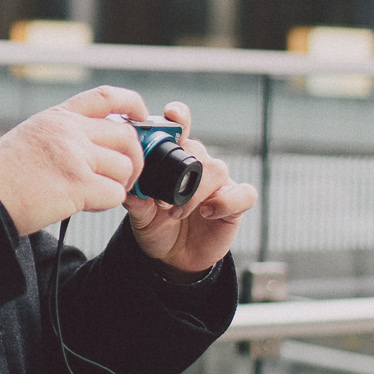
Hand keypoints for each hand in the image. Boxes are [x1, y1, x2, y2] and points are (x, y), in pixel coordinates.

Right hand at [0, 86, 150, 236]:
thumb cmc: (0, 176)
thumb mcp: (32, 138)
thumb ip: (65, 136)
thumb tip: (99, 149)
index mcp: (57, 117)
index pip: (106, 97)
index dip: (132, 103)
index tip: (142, 115)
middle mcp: (68, 130)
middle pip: (126, 135)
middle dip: (135, 158)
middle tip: (125, 176)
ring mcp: (74, 155)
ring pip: (125, 166)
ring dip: (119, 184)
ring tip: (97, 194)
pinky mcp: (76, 184)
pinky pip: (115, 193)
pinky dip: (107, 203)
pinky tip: (85, 204)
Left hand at [124, 102, 257, 274]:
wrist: (173, 258)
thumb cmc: (156, 228)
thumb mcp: (140, 215)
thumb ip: (137, 201)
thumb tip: (129, 189)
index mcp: (175, 160)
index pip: (181, 129)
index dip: (179, 118)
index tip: (171, 115)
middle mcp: (200, 166)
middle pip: (199, 150)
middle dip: (182, 170)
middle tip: (163, 199)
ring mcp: (220, 184)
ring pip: (218, 169)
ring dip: (196, 191)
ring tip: (176, 212)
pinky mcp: (236, 204)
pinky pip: (244, 194)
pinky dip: (227, 201)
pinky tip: (208, 212)